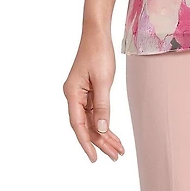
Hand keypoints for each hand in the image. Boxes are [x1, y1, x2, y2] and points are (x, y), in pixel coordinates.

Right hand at [62, 27, 124, 161]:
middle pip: (86, 125)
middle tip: (115, 156)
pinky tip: (111, 133)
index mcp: (72, 94)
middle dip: (101, 142)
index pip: (78, 125)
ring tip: (117, 150)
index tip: (94, 157)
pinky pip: (95, 111)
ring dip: (104, 134)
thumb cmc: (98, 52)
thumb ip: (102, 106)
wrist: (97, 33)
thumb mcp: (103, 80)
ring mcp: (81, 94)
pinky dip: (104, 122)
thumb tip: (102, 128)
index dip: (87, 143)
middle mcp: (74, 96)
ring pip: (91, 120)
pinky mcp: (88, 90)